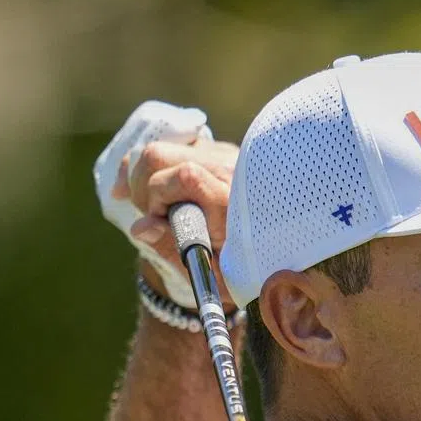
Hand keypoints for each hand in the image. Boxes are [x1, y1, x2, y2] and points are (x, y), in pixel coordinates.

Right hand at [119, 136, 240, 311]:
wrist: (279, 258)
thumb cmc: (245, 271)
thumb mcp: (212, 273)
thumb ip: (173, 248)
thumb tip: (141, 227)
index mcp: (233, 202)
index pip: (186, 176)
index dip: (156, 198)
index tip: (156, 224)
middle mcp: (230, 170)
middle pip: (161, 155)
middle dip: (142, 186)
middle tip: (150, 216)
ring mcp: (223, 156)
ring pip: (163, 149)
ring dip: (146, 177)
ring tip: (154, 208)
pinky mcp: (216, 152)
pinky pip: (173, 148)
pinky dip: (153, 168)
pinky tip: (144, 189)